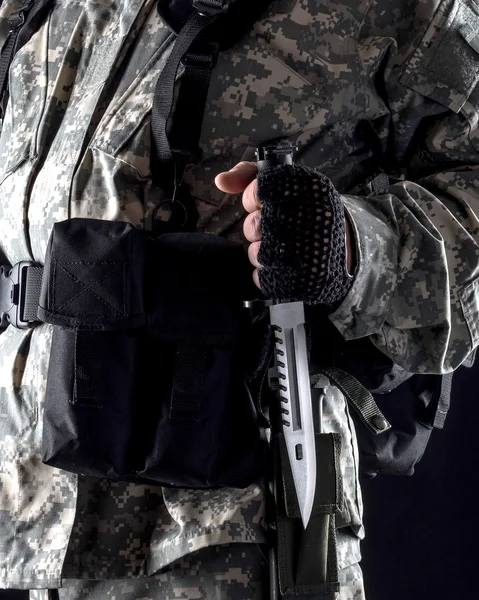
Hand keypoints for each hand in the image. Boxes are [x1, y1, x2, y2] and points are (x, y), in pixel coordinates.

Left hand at [215, 161, 354, 299]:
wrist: (343, 246)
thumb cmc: (305, 211)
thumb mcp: (284, 183)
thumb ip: (248, 176)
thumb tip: (221, 181)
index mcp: (309, 188)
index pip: (259, 190)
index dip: (253, 199)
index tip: (262, 202)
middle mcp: (311, 218)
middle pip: (255, 225)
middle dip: (257, 227)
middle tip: (274, 226)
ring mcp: (310, 251)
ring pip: (257, 253)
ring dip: (260, 252)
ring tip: (279, 246)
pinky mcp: (305, 279)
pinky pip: (263, 278)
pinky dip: (265, 273)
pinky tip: (281, 265)